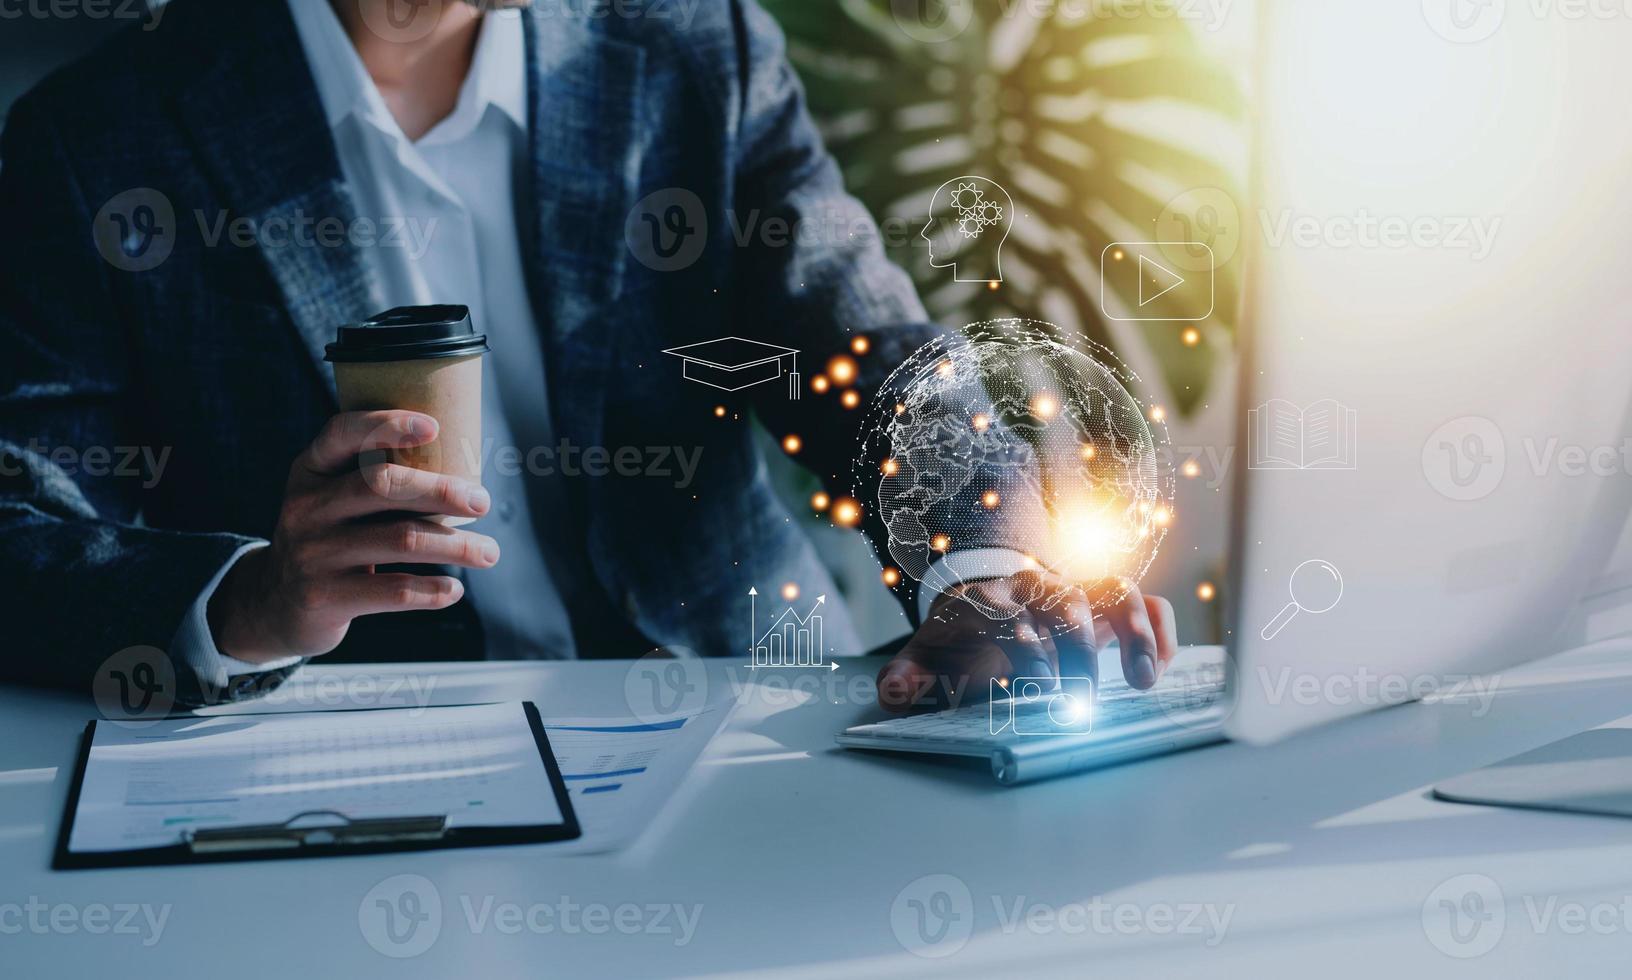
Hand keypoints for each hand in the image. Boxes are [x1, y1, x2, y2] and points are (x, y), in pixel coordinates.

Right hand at [208, 410, 499, 662]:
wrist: (274, 604)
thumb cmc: (330, 539)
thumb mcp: (331, 500)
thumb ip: (376, 482)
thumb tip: (465, 474)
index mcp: (310, 471)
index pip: (342, 433)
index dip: (387, 425)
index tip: (433, 426)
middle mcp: (306, 506)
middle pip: (382, 486)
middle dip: (442, 491)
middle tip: (483, 501)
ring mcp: (312, 553)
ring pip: (400, 540)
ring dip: (456, 546)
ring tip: (490, 552)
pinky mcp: (324, 597)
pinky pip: (392, 591)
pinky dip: (431, 590)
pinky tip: (454, 589)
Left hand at [876, 569, 1176, 712]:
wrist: (983, 600)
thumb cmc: (961, 637)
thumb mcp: (930, 652)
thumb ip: (910, 674)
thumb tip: (892, 692)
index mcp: (991, 600)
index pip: (1010, 616)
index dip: (1026, 649)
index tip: (1039, 689)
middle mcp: (1038, 588)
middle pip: (1065, 602)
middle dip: (1079, 649)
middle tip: (1084, 700)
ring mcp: (1076, 591)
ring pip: (1113, 590)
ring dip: (1134, 633)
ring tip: (1143, 681)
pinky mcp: (1106, 603)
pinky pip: (1143, 600)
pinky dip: (1157, 628)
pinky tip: (1162, 667)